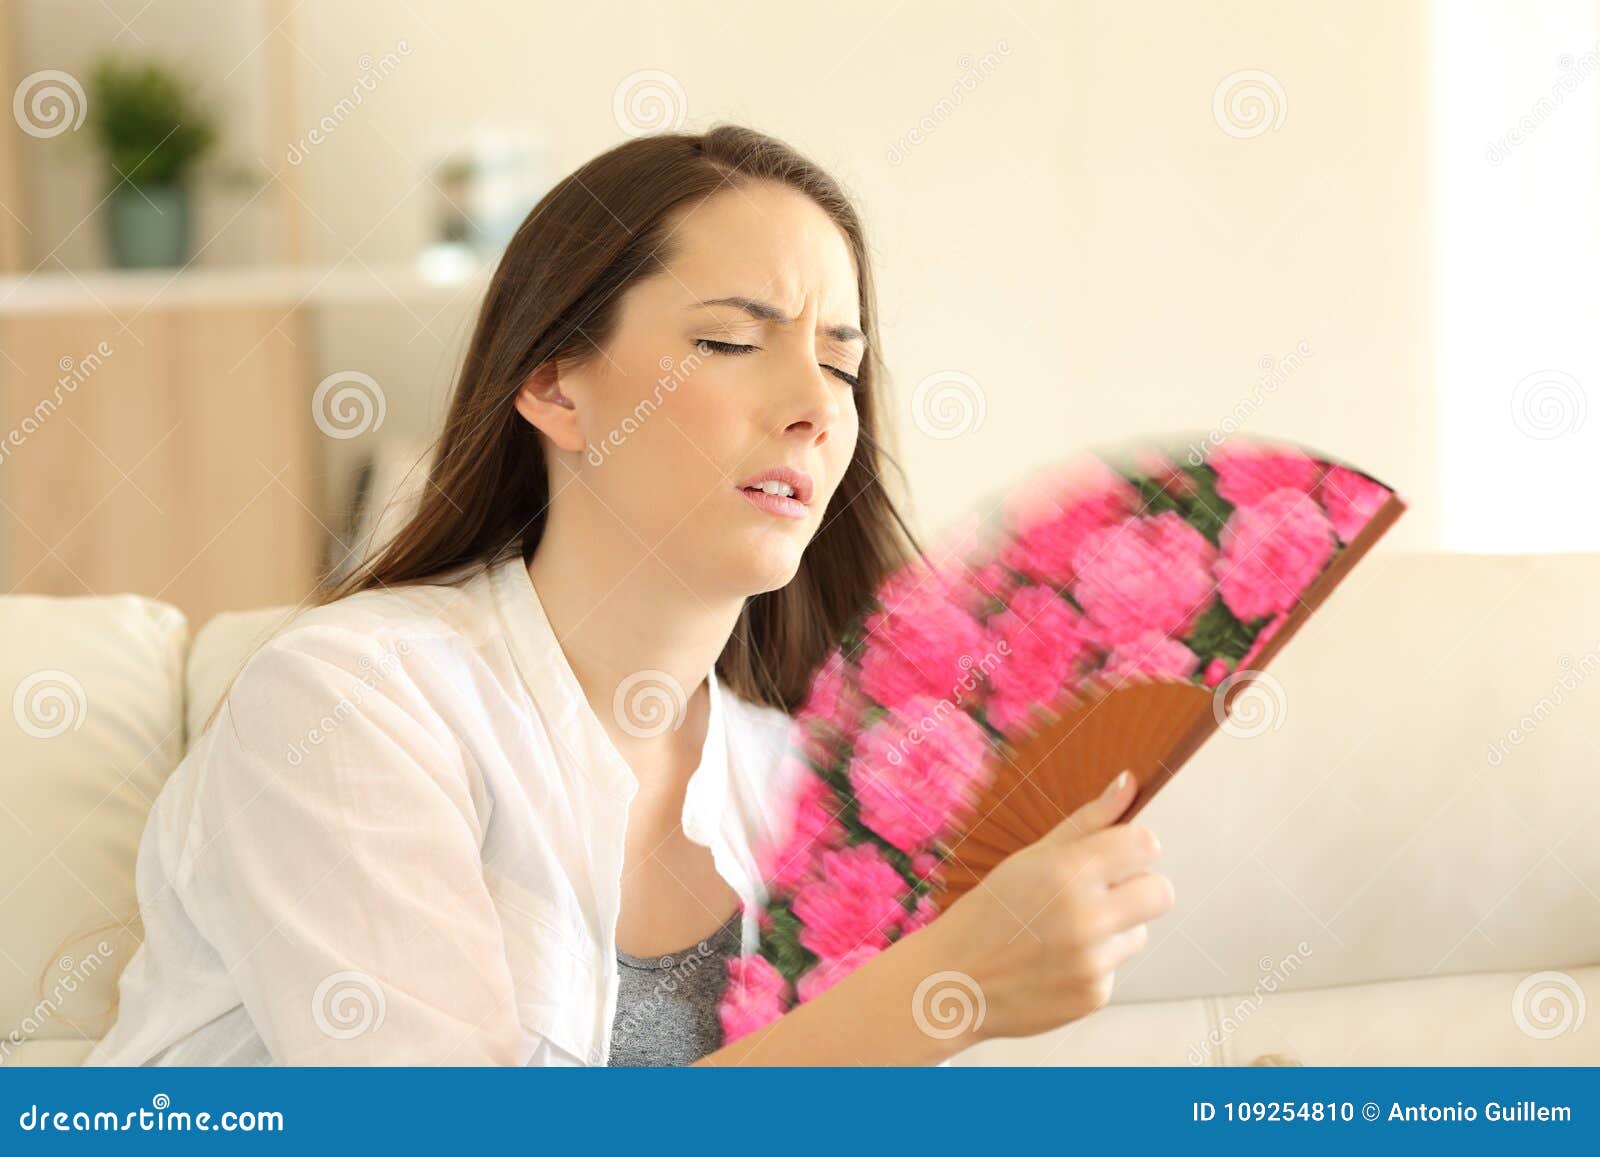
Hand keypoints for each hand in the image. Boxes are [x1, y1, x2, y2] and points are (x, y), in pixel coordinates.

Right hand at [929, 768, 1174, 1042]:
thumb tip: (1129, 782)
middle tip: (1099, 893)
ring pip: (1139, 931)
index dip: (1133, 848)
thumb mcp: (1030, 857)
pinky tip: (1056, 962)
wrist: (953, 982)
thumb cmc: (989, 911)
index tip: (1115, 855)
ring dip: (1114, 929)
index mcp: (1068, 871)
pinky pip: (1116, 967)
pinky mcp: (1095, 995)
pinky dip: (1094, 963)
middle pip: (1161, 892)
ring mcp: (1093, 961)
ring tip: (1063, 932)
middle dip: (1139, 888)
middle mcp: (1086, 916)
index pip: (1146, 845)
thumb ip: (1087, 821)